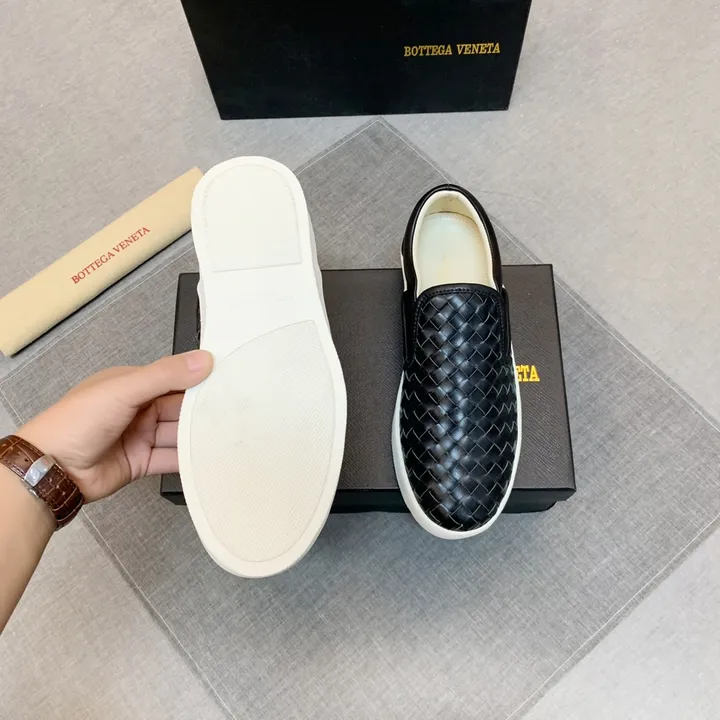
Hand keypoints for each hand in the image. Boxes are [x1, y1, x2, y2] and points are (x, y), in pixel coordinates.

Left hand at [16, 351, 212, 501]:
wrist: (51, 469)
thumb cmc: (76, 422)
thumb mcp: (124, 390)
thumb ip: (165, 375)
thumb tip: (203, 360)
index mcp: (131, 384)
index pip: (173, 378)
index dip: (198, 378)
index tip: (227, 380)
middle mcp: (137, 409)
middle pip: (179, 407)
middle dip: (202, 410)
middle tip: (235, 410)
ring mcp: (139, 436)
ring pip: (177, 433)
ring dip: (197, 435)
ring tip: (226, 435)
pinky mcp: (141, 462)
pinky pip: (170, 458)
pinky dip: (187, 459)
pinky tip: (206, 457)